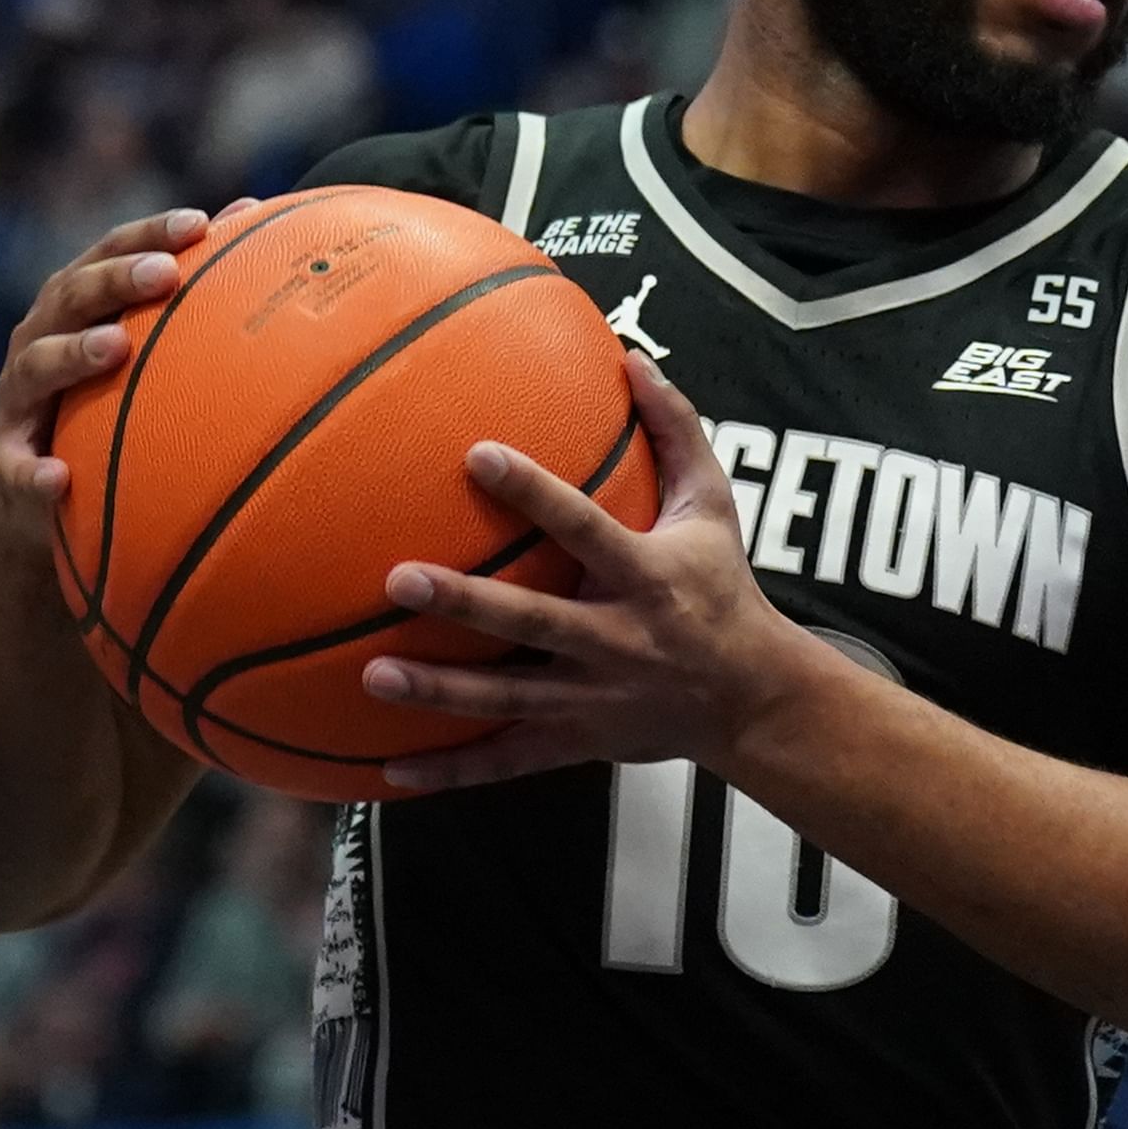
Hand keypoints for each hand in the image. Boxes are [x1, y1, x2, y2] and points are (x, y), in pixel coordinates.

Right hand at [0, 208, 219, 560]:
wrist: (34, 486)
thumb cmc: (102, 397)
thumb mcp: (137, 344)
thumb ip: (184, 291)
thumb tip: (254, 216)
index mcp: (73, 305)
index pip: (107, 253)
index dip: (147, 234)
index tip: (198, 224)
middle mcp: (38, 339)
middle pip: (71, 297)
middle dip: (115, 280)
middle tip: (164, 274)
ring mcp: (18, 397)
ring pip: (37, 366)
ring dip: (73, 353)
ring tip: (115, 347)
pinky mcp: (7, 457)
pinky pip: (15, 466)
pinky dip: (33, 473)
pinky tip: (59, 480)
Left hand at [360, 357, 829, 793]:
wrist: (754, 701)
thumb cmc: (724, 589)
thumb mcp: (715, 507)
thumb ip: (675, 431)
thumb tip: (629, 358)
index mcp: (648, 579)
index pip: (586, 529)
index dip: (535, 493)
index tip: (477, 454)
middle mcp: (619, 643)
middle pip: (534, 623)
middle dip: (467, 604)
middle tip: (398, 578)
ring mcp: (594, 702)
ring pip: (507, 700)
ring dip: (440, 693)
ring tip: (373, 674)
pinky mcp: (577, 744)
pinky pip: (505, 762)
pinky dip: (451, 770)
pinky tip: (389, 770)